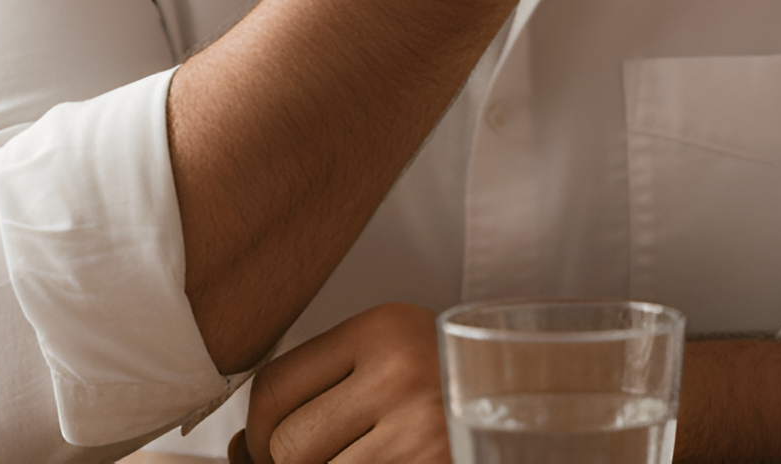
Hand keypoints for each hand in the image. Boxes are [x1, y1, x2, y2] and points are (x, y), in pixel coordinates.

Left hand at [237, 303, 447, 463]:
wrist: (540, 409)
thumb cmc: (453, 386)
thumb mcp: (392, 360)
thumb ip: (321, 387)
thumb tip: (239, 449)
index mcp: (380, 330)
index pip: (273, 386)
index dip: (258, 429)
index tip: (269, 444)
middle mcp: (396, 374)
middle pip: (287, 443)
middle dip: (293, 462)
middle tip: (326, 456)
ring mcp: (416, 428)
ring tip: (366, 455)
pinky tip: (387, 461)